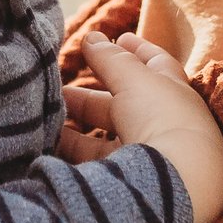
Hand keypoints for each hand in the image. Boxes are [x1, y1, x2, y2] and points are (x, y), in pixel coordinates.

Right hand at [67, 31, 222, 222]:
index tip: (118, 37)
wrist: (176, 184)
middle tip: (59, 87)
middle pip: (124, 105)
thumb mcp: (135, 79)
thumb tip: (91, 37)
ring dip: (77, 126)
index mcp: (177, 96)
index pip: (157, 65)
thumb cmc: (162, 120)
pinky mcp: (130, 185)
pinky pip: (98, 165)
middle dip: (90, 96)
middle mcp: (166, 127)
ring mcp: (150, 158)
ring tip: (45, 116)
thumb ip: (111, 58)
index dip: (136, 50)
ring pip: (107, 138)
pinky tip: (49, 146)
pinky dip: (75, 153)